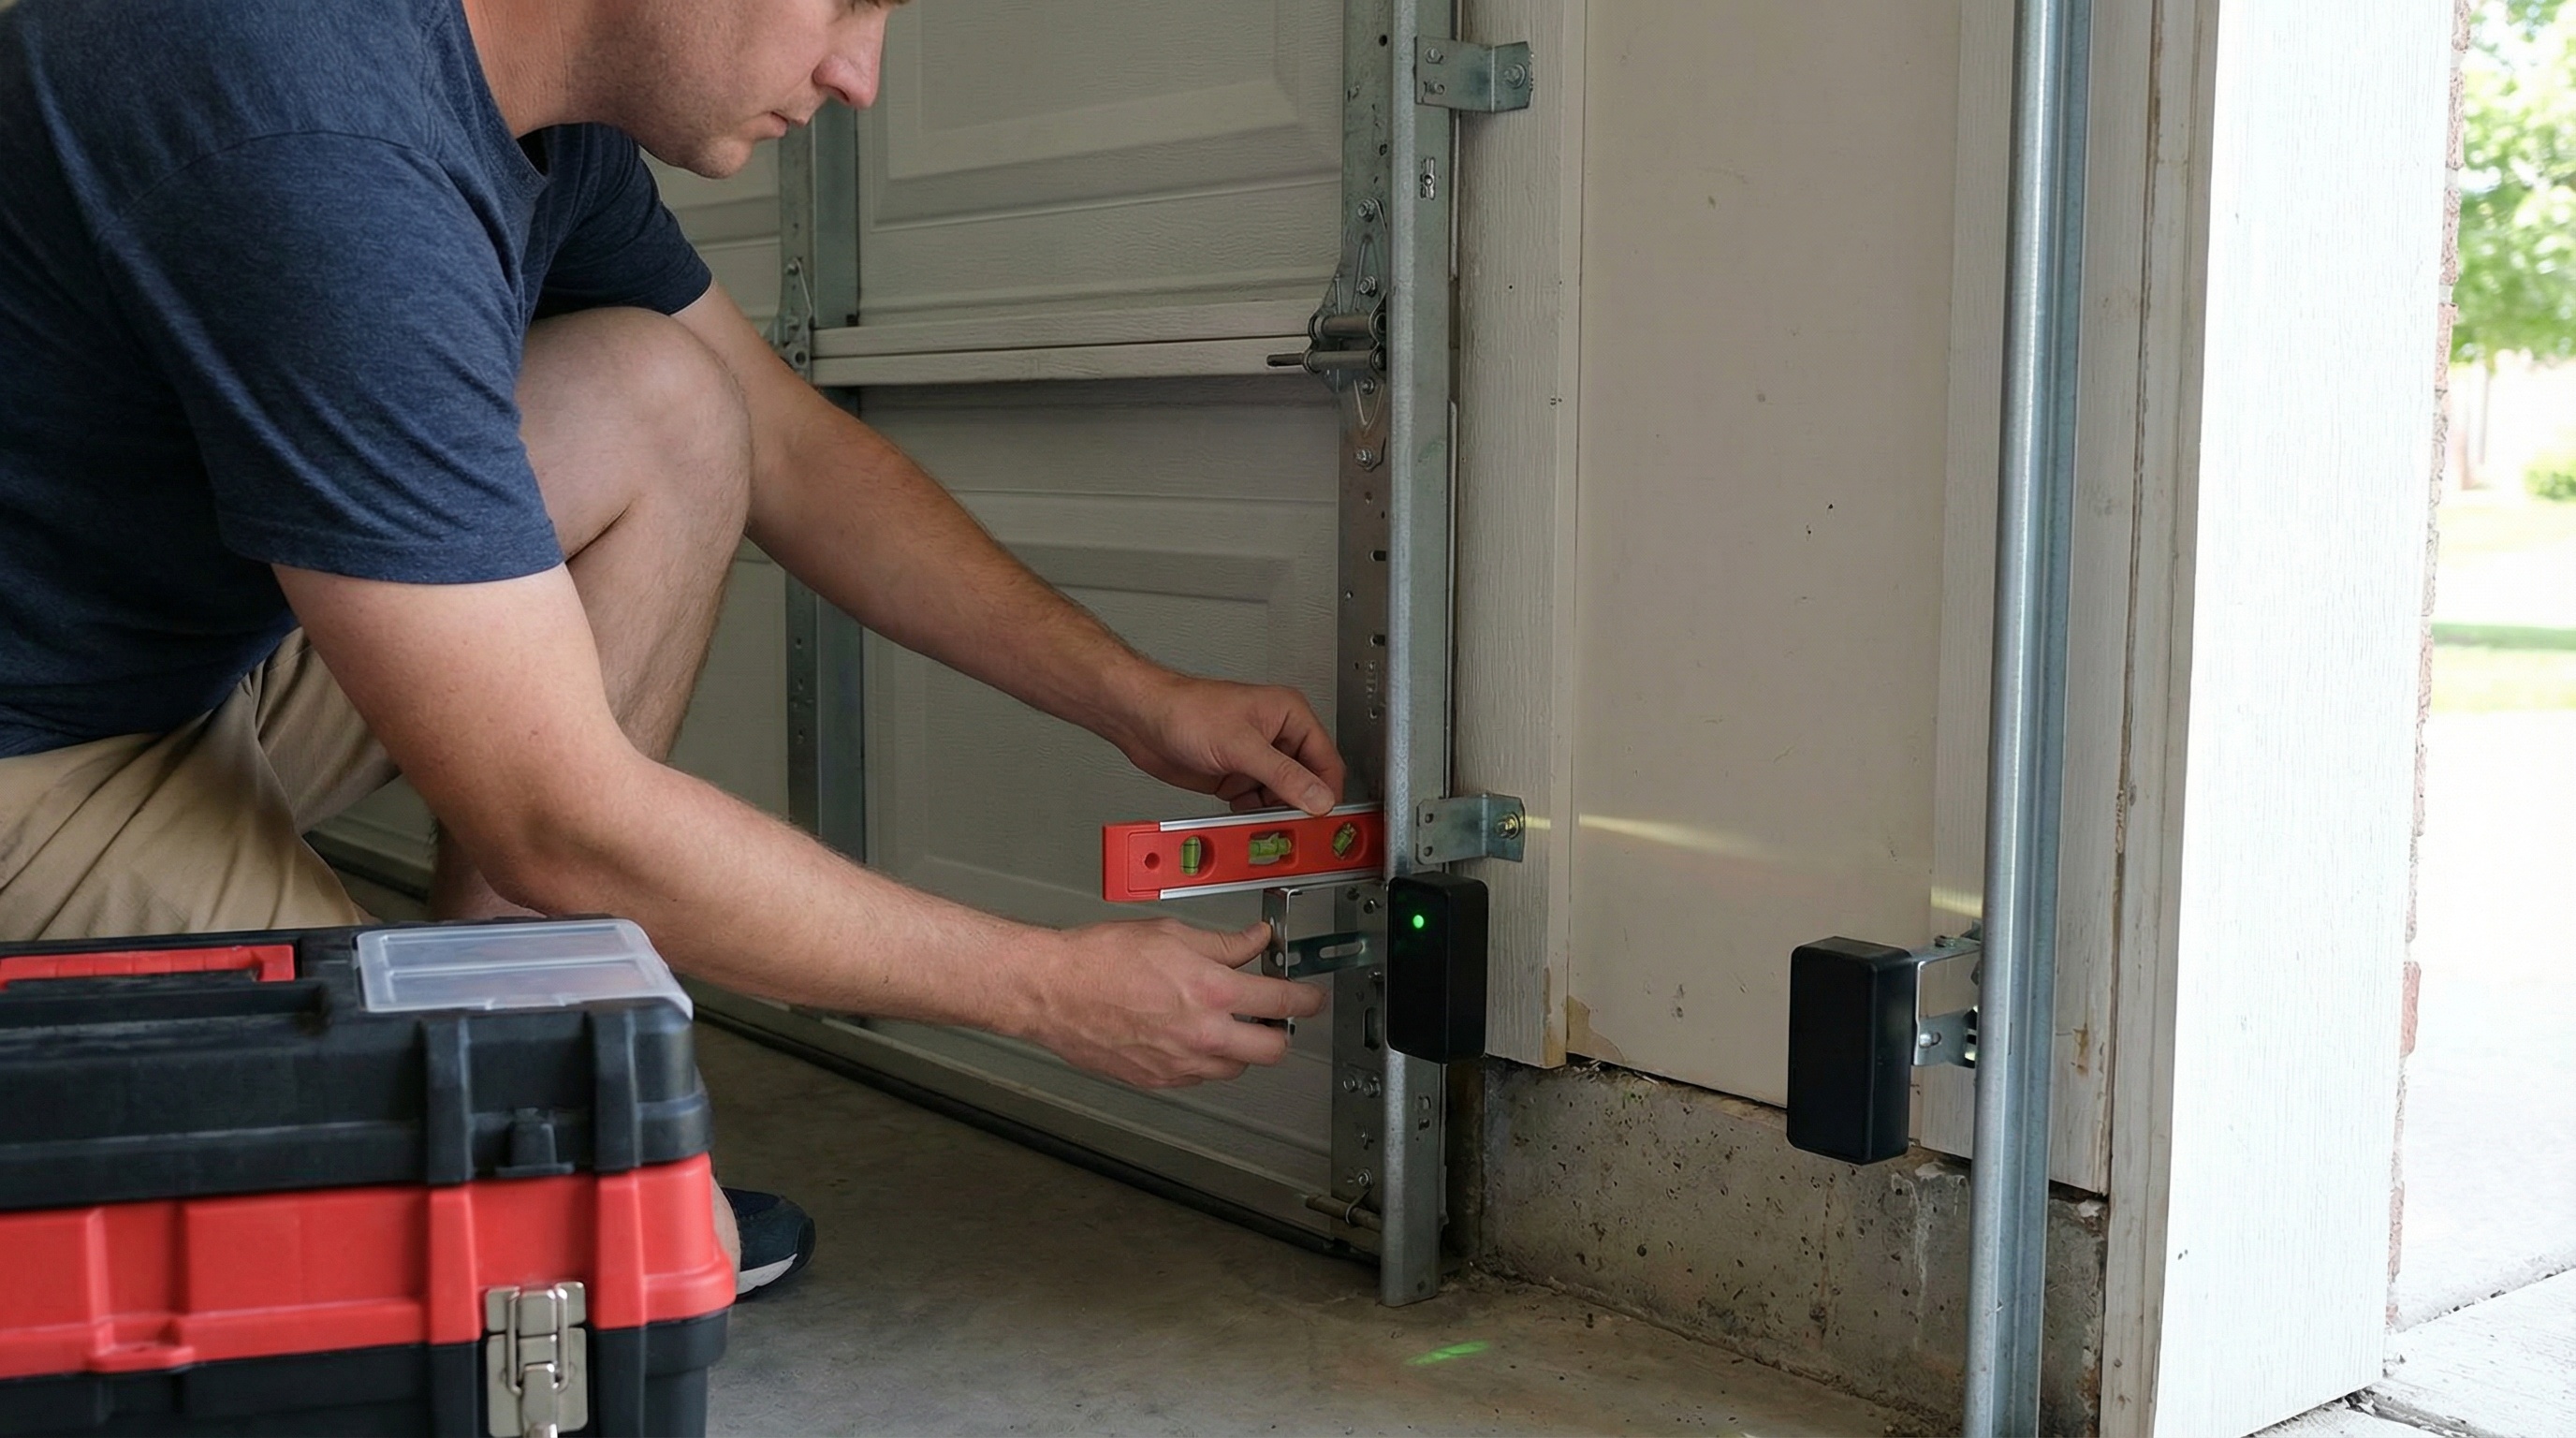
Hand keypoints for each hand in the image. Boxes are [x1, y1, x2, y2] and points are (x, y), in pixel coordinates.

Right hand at [1020, 920, 1328, 1087]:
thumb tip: (1256, 940)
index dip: (1306, 999)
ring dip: (1239, 1049)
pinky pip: (1198, 1077)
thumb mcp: (1172, 934)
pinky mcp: (1158, 1080)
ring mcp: (1180, 1064)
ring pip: (1235, 1069)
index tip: (1311, 998)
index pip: (1283, 1002)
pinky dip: (1203, 1060)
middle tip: (1270, 1015)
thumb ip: (1224, 943)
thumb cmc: (1100, 959)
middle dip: (1280, 1033)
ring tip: (1220, 1022)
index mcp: (1212, 992)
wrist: (1052, 990)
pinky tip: (1186, 1035)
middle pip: (1273, 1051)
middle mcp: (1203, 1035)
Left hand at [1108, 669, 1348, 815]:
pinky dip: (1251, 816)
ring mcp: (1256, 759)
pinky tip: (1242, 819)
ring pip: (1281, 798)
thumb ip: (1283, 775)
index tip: (1324, 821)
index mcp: (1290, 716)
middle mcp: (1277, 737)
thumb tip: (1318, 797)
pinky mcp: (1236, 777)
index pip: (1326, 760)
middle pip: (1306, 783)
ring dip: (1273, 815)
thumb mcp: (1240, 745)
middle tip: (1295, 832)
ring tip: (1265, 827)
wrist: (1142, 720)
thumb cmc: (1185, 710)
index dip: (1327, 792)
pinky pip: (1255, 804)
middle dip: (1299, 807)